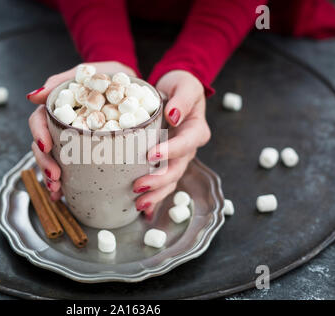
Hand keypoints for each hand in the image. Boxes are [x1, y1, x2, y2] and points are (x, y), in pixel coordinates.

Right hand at [27, 61, 135, 200]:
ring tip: (57, 188)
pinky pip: (71, 168)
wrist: (135, 85)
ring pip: (53, 159)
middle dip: (45, 162)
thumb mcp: (90, 70)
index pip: (39, 120)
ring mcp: (72, 138)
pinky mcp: (86, 150)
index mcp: (60, 107)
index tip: (45, 146)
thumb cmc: (111, 74)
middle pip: (42, 144)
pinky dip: (65, 182)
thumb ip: (63, 80)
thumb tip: (33, 96)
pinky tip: (63, 193)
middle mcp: (62, 124)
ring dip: (50, 176)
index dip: (38, 133)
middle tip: (55, 176)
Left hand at [133, 70, 210, 215]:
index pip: (185, 144)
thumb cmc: (181, 86)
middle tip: (138, 186)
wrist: (175, 91)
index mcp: (196, 131)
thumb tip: (173, 116)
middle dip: (159, 181)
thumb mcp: (185, 85)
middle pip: (177, 169)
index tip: (151, 155)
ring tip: (139, 203)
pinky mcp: (166, 163)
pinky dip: (154, 197)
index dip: (170, 151)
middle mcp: (189, 149)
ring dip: (156, 194)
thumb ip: (182, 99)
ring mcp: (178, 158)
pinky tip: (143, 210)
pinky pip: (162, 182)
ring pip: (170, 181)